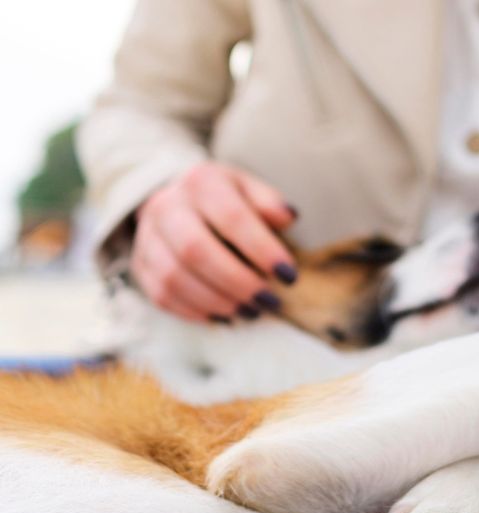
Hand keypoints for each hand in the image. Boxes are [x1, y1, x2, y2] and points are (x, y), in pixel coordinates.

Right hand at [131, 161, 298, 321]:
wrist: (180, 202)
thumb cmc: (227, 200)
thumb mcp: (251, 190)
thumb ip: (270, 203)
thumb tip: (287, 218)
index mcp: (201, 182)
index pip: (231, 216)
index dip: (262, 249)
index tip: (289, 275)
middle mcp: (167, 206)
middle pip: (195, 250)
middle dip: (237, 282)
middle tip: (270, 301)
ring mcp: (148, 236)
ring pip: (174, 278)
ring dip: (218, 302)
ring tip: (251, 311)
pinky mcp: (141, 265)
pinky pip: (162, 296)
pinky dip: (196, 311)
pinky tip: (224, 316)